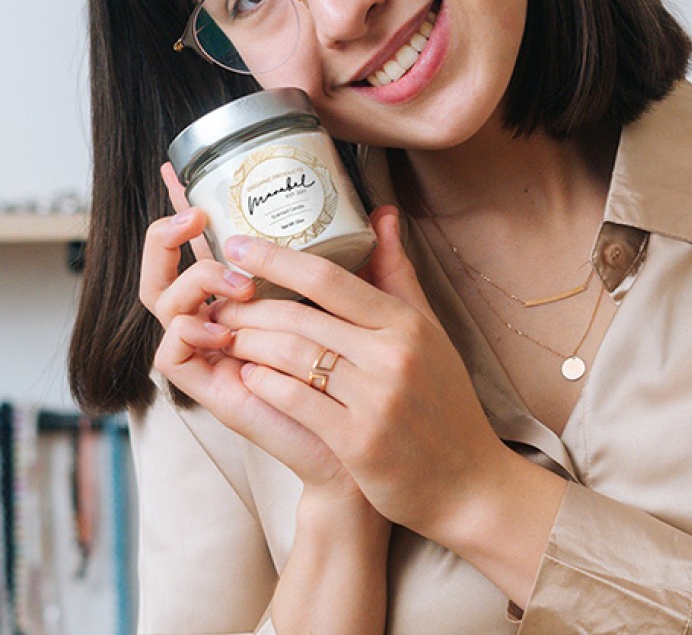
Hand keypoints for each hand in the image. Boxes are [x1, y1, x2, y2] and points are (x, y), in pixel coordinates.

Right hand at [139, 194, 359, 500]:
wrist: (366, 449)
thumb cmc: (366, 381)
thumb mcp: (372, 313)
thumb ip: (374, 264)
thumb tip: (385, 210)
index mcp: (252, 301)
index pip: (205, 248)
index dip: (183, 212)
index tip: (176, 171)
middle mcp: (225, 322)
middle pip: (167, 270)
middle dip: (165, 237)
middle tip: (196, 215)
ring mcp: (215, 354)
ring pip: (163, 303)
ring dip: (192, 279)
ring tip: (238, 280)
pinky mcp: (212, 389)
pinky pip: (171, 352)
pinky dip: (188, 329)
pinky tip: (221, 322)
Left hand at [216, 205, 511, 543]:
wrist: (468, 481)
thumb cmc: (444, 401)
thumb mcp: (428, 332)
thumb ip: (397, 274)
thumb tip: (381, 214)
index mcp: (406, 323)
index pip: (330, 279)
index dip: (276, 258)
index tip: (238, 244)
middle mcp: (392, 355)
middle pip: (301, 317)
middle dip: (250, 307)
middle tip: (219, 300)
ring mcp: (376, 400)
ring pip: (291, 357)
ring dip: (250, 344)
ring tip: (226, 335)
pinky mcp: (359, 443)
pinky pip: (295, 401)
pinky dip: (265, 385)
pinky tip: (249, 376)